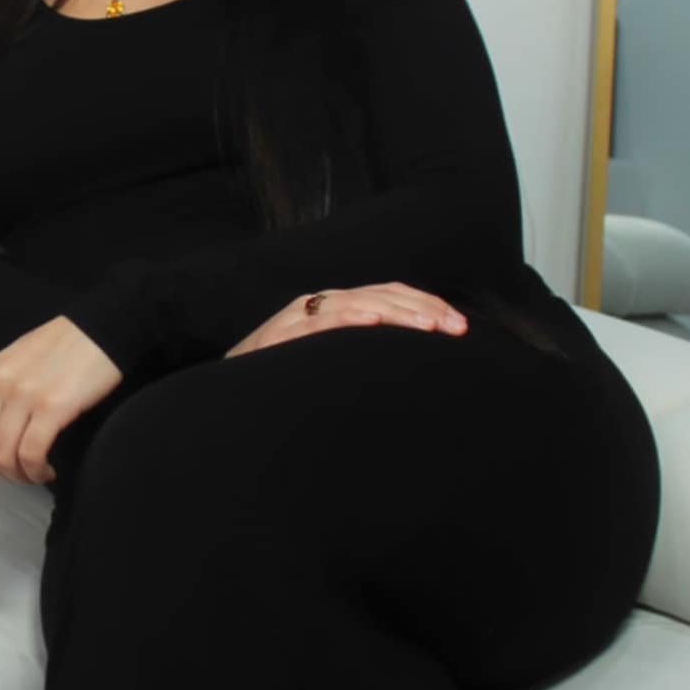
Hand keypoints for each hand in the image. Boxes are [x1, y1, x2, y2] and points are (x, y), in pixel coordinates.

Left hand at [0, 315, 121, 487]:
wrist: (104, 328)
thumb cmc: (66, 347)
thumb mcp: (17, 360)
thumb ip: (0, 389)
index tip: (0, 468)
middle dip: (0, 473)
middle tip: (22, 476)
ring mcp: (22, 395)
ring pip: (2, 456)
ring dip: (19, 475)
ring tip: (37, 474)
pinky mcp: (51, 406)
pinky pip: (30, 453)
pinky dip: (37, 470)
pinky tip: (49, 469)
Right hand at [226, 282, 467, 358]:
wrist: (229, 396)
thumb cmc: (284, 382)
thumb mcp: (333, 362)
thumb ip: (365, 354)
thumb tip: (415, 363)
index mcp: (336, 308)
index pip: (390, 294)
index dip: (426, 305)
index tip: (460, 326)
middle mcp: (319, 304)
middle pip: (380, 295)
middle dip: (423, 310)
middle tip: (456, 328)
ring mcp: (298, 317)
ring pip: (355, 303)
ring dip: (395, 312)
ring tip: (428, 326)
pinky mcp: (279, 335)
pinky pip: (317, 323)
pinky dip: (347, 318)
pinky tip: (373, 322)